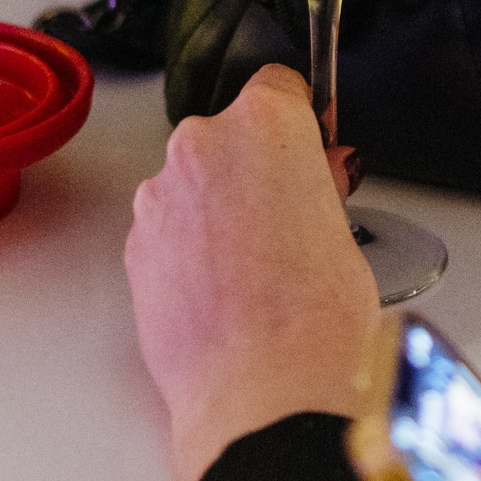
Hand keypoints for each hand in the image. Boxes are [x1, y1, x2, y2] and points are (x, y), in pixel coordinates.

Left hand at [125, 65, 378, 480]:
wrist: (263, 395)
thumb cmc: (314, 320)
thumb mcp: (345, 233)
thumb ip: (320, 185)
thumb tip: (316, 176)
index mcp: (264, 123)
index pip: (280, 85)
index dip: (300, 120)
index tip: (310, 144)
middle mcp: (201, 146)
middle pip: (230, 135)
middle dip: (256, 168)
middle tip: (292, 221)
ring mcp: (159, 196)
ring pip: (194, 183)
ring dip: (217, 209)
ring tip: (258, 270)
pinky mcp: (135, 245)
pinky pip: (169, 228)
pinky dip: (190, 248)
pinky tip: (225, 292)